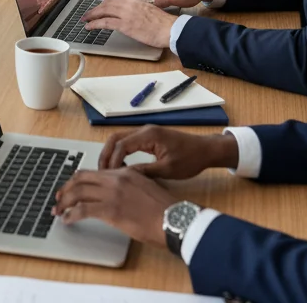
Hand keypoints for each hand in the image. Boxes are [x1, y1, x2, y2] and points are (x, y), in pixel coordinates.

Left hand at [53, 167, 177, 247]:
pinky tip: (67, 220)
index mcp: (124, 172)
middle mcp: (115, 179)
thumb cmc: (165, 209)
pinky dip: (71, 214)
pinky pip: (83, 210)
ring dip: (64, 202)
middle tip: (59, 198)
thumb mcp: (146, 187)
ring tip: (58, 210)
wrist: (174, 219)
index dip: (79, 180)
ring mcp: (112, 194)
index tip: (72, 188)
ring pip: (78, 192)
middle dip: (66, 188)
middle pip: (81, 178)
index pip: (94, 172)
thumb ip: (130, 185)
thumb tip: (118, 194)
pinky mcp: (111, 210)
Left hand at [81, 0, 176, 49]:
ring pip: (103, 11)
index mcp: (135, 0)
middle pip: (106, 3)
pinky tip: (89, 27)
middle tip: (88, 14)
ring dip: (92, 15)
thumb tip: (133, 16)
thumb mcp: (150, 11)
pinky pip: (105, 22)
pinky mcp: (125, 25)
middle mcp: (128, 4)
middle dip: (95, 9)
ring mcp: (126, 14)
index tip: (99, 8)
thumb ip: (139, 11)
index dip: (105, 4)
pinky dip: (95, 23)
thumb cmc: (164, 24)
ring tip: (85, 20)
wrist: (171, 29)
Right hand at [98, 126, 236, 177]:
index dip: (113, 161)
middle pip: (116, 138)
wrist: (206, 150)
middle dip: (106, 155)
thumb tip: (125, 177)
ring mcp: (146, 133)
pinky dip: (121, 153)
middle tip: (101, 173)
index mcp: (149, 135)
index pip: (121, 145)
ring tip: (108, 172)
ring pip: (120, 139)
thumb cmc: (190, 160)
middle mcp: (144, 130)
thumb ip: (145, 171)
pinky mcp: (149, 138)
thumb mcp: (168, 170)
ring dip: (112, 153)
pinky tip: (121, 167)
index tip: (108, 177)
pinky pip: (129, 142)